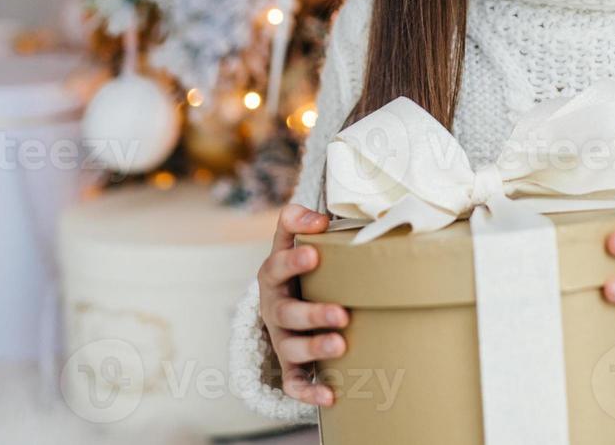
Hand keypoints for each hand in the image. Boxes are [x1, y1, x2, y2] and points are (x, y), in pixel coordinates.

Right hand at [257, 203, 349, 405]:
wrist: (284, 300)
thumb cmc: (299, 270)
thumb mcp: (291, 243)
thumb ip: (298, 223)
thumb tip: (320, 219)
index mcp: (273, 276)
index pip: (276, 267)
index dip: (292, 262)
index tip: (314, 254)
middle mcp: (274, 309)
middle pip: (287, 313)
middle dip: (313, 314)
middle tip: (340, 313)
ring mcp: (281, 338)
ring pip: (291, 347)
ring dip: (315, 348)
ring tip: (340, 346)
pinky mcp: (289, 364)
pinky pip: (294, 382)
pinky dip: (309, 392)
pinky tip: (330, 395)